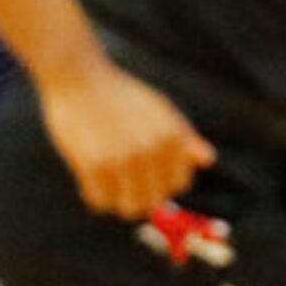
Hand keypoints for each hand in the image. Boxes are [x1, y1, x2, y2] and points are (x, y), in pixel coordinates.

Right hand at [40, 61, 215, 217]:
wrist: (78, 78)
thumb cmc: (119, 95)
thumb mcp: (159, 109)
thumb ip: (184, 136)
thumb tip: (207, 159)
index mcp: (171, 136)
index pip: (178, 183)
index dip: (162, 184)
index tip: (146, 178)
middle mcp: (151, 149)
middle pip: (154, 200)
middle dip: (140, 196)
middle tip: (123, 184)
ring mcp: (122, 158)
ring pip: (128, 207)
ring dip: (118, 200)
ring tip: (107, 185)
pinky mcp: (93, 165)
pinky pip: (99, 202)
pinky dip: (95, 196)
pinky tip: (90, 180)